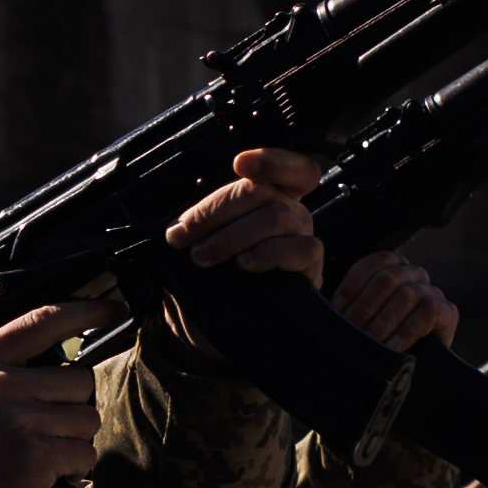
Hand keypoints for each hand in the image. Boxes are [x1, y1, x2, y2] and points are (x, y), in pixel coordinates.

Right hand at [0, 300, 126, 487]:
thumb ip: (2, 365)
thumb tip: (63, 352)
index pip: (42, 319)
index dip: (87, 312)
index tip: (115, 310)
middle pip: (79, 378)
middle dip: (72, 407)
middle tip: (40, 430)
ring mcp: (18, 417)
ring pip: (87, 417)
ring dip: (73, 440)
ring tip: (37, 453)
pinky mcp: (36, 452)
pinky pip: (85, 452)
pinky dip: (73, 468)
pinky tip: (42, 475)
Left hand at [162, 148, 325, 283]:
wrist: (212, 327)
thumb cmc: (210, 279)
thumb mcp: (199, 245)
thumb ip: (198, 226)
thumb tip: (178, 226)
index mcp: (269, 196)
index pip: (287, 167)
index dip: (271, 160)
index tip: (240, 164)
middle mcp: (290, 212)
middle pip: (265, 190)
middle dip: (218, 211)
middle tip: (186, 237)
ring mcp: (303, 237)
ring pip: (277, 216)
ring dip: (233, 235)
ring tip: (204, 257)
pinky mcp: (310, 267)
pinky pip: (301, 249)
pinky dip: (268, 253)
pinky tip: (245, 264)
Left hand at [330, 250, 458, 352]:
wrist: (407, 374)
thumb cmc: (376, 342)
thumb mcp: (358, 320)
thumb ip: (347, 306)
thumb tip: (324, 305)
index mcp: (390, 267)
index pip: (372, 263)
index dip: (352, 286)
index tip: (336, 310)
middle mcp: (413, 273)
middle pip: (387, 278)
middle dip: (365, 307)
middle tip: (351, 332)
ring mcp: (432, 291)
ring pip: (407, 294)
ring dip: (383, 322)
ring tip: (369, 342)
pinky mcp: (447, 312)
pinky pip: (427, 312)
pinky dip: (406, 331)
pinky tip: (392, 347)